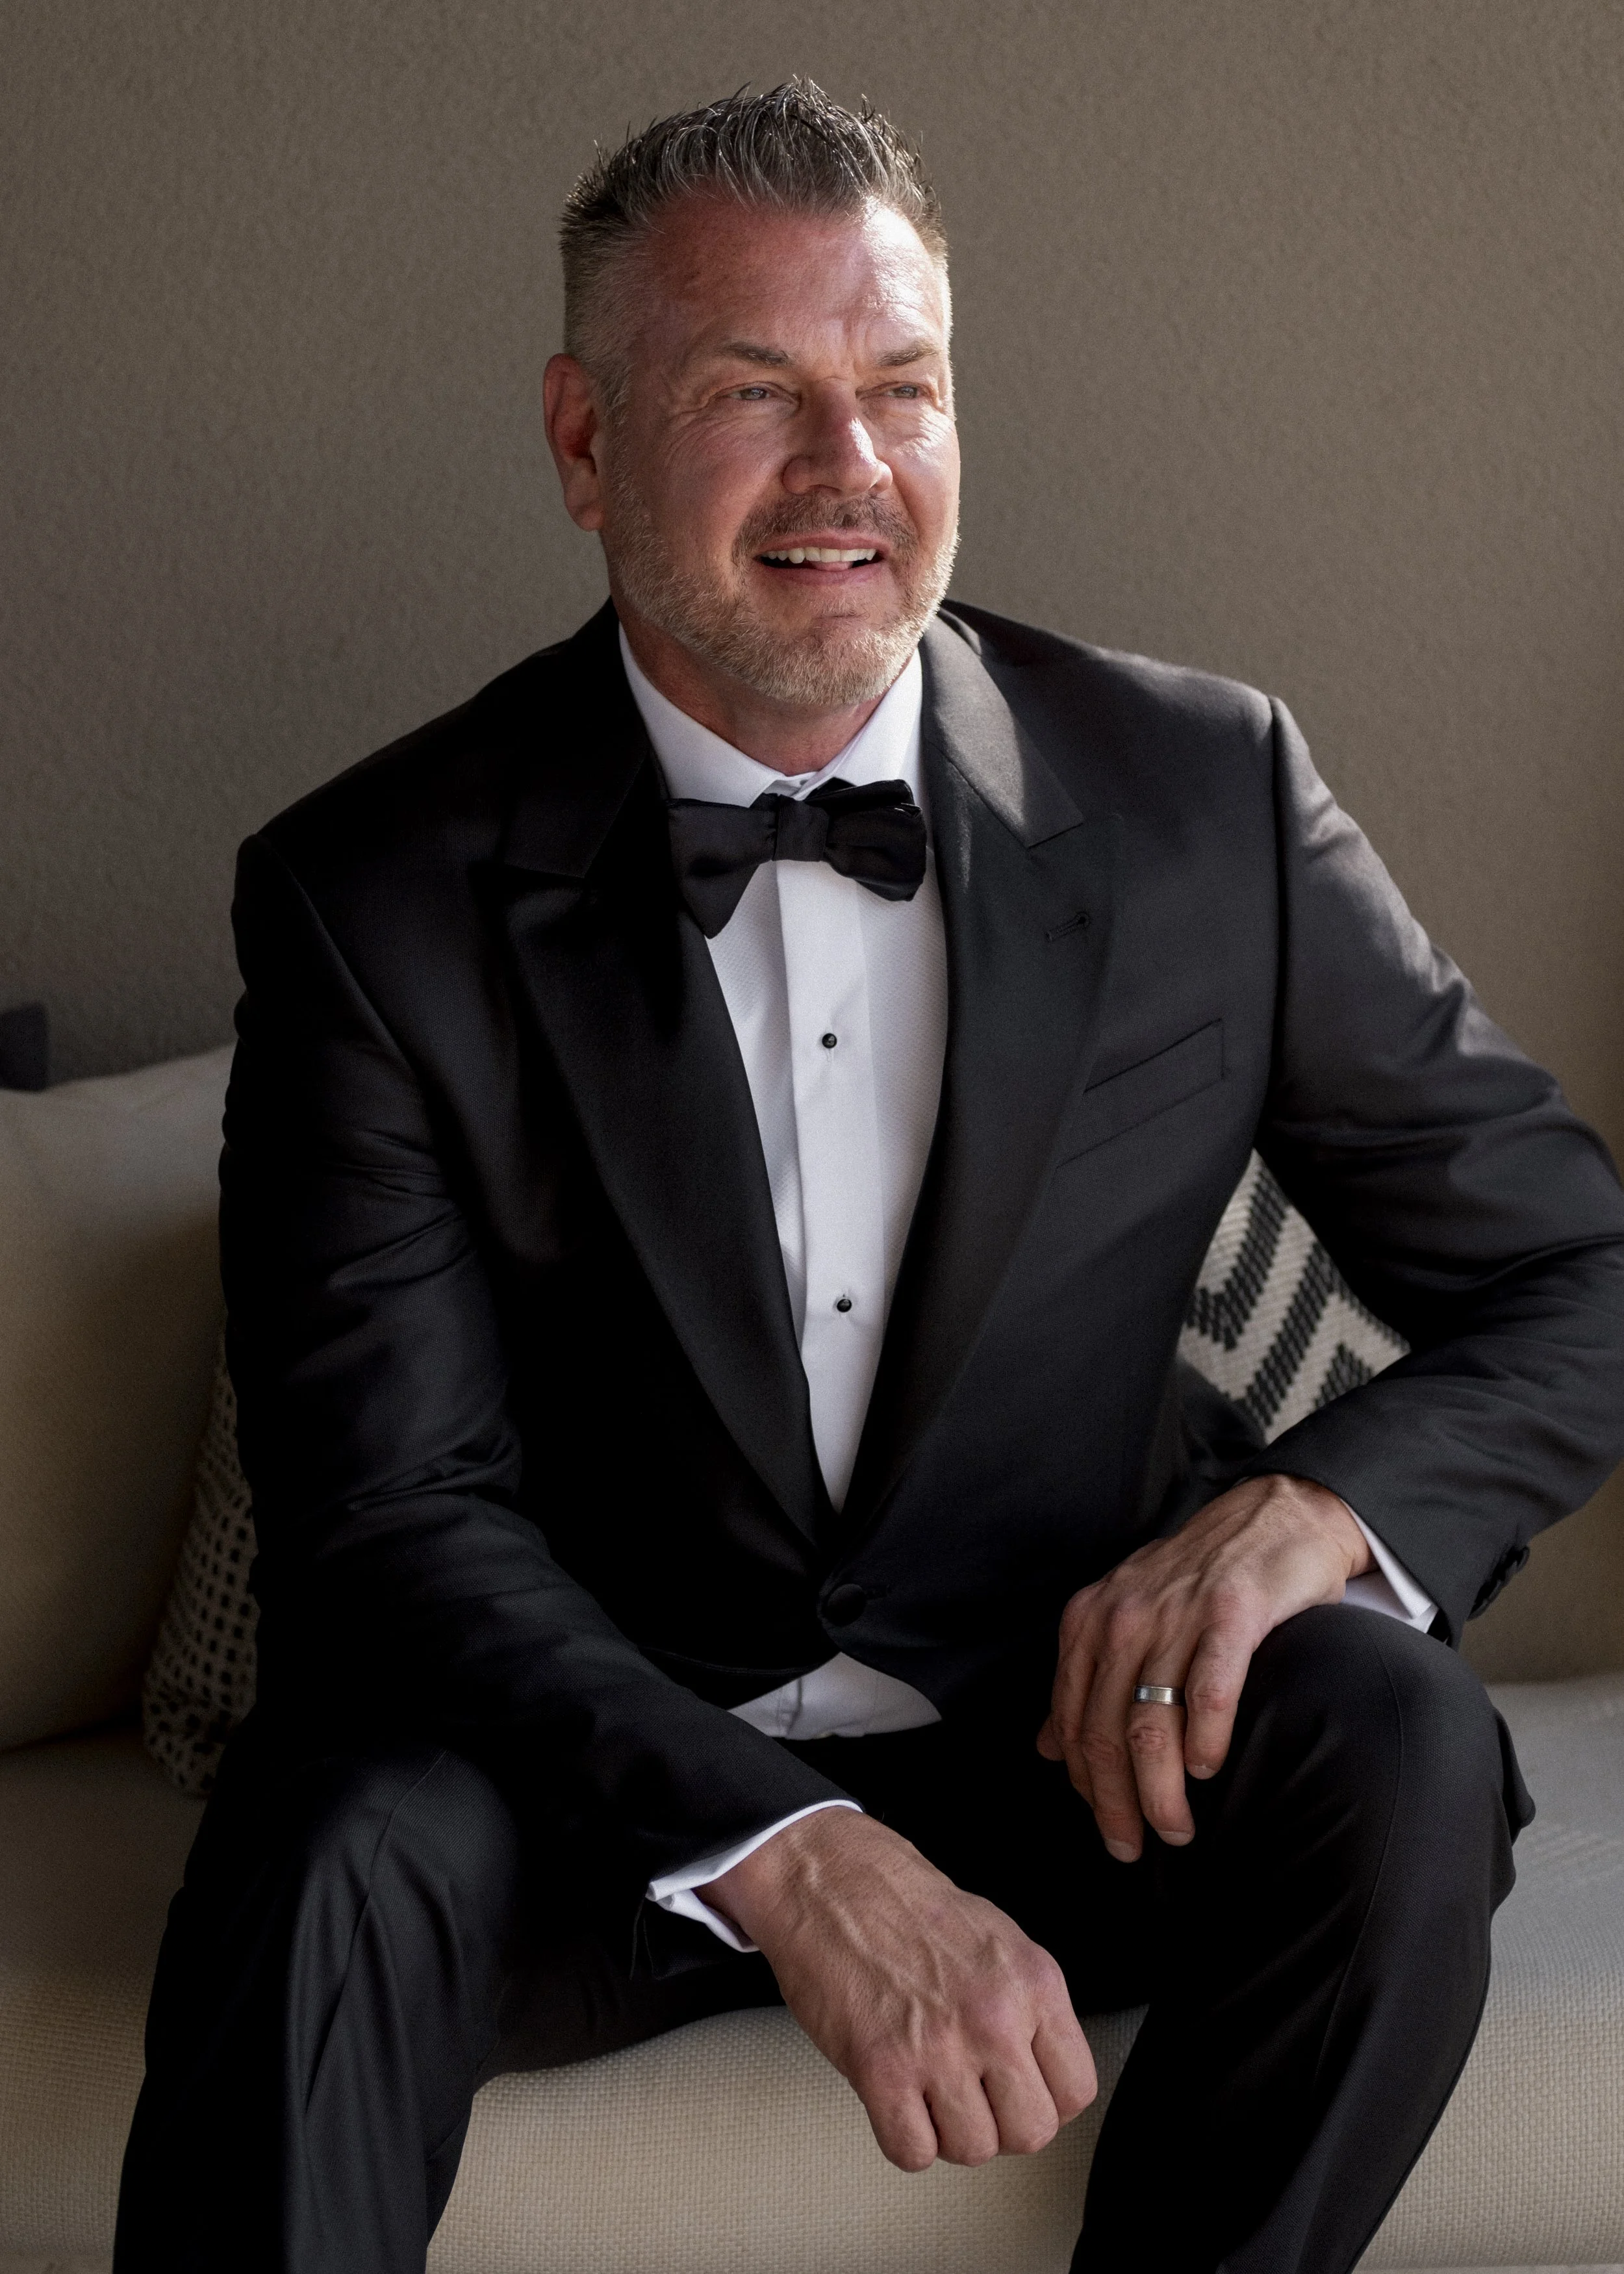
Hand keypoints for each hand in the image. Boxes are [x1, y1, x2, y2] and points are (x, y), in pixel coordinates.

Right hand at [701, 1806, 1095, 2170]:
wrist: (832, 1882)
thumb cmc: (907, 1906)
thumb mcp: (1000, 1940)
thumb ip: (1031, 2007)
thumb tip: (1044, 2070)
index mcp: (1033, 1981)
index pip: (1076, 2090)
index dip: (1046, 2100)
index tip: (1020, 2092)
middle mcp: (994, 2017)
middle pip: (1030, 2133)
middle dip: (1000, 2124)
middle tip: (973, 2096)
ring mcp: (939, 2047)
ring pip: (973, 2151)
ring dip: (949, 2132)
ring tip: (929, 2091)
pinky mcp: (881, 2069)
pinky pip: (913, 2152)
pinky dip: (903, 2137)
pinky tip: (897, 2099)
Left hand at [1037, 1473, 1369, 1861]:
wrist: (1272, 1515)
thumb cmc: (1200, 1577)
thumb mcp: (1127, 1618)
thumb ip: (1087, 1680)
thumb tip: (1047, 1747)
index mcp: (1090, 1621)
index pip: (1072, 1722)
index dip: (1085, 1787)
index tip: (1109, 1830)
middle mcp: (1124, 1617)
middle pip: (1105, 1733)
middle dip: (1116, 1805)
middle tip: (1137, 1848)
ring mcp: (1177, 1615)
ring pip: (1151, 1725)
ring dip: (1161, 1791)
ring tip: (1178, 1828)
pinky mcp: (1231, 1613)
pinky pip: (1208, 1693)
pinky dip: (1207, 1740)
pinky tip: (1210, 1769)